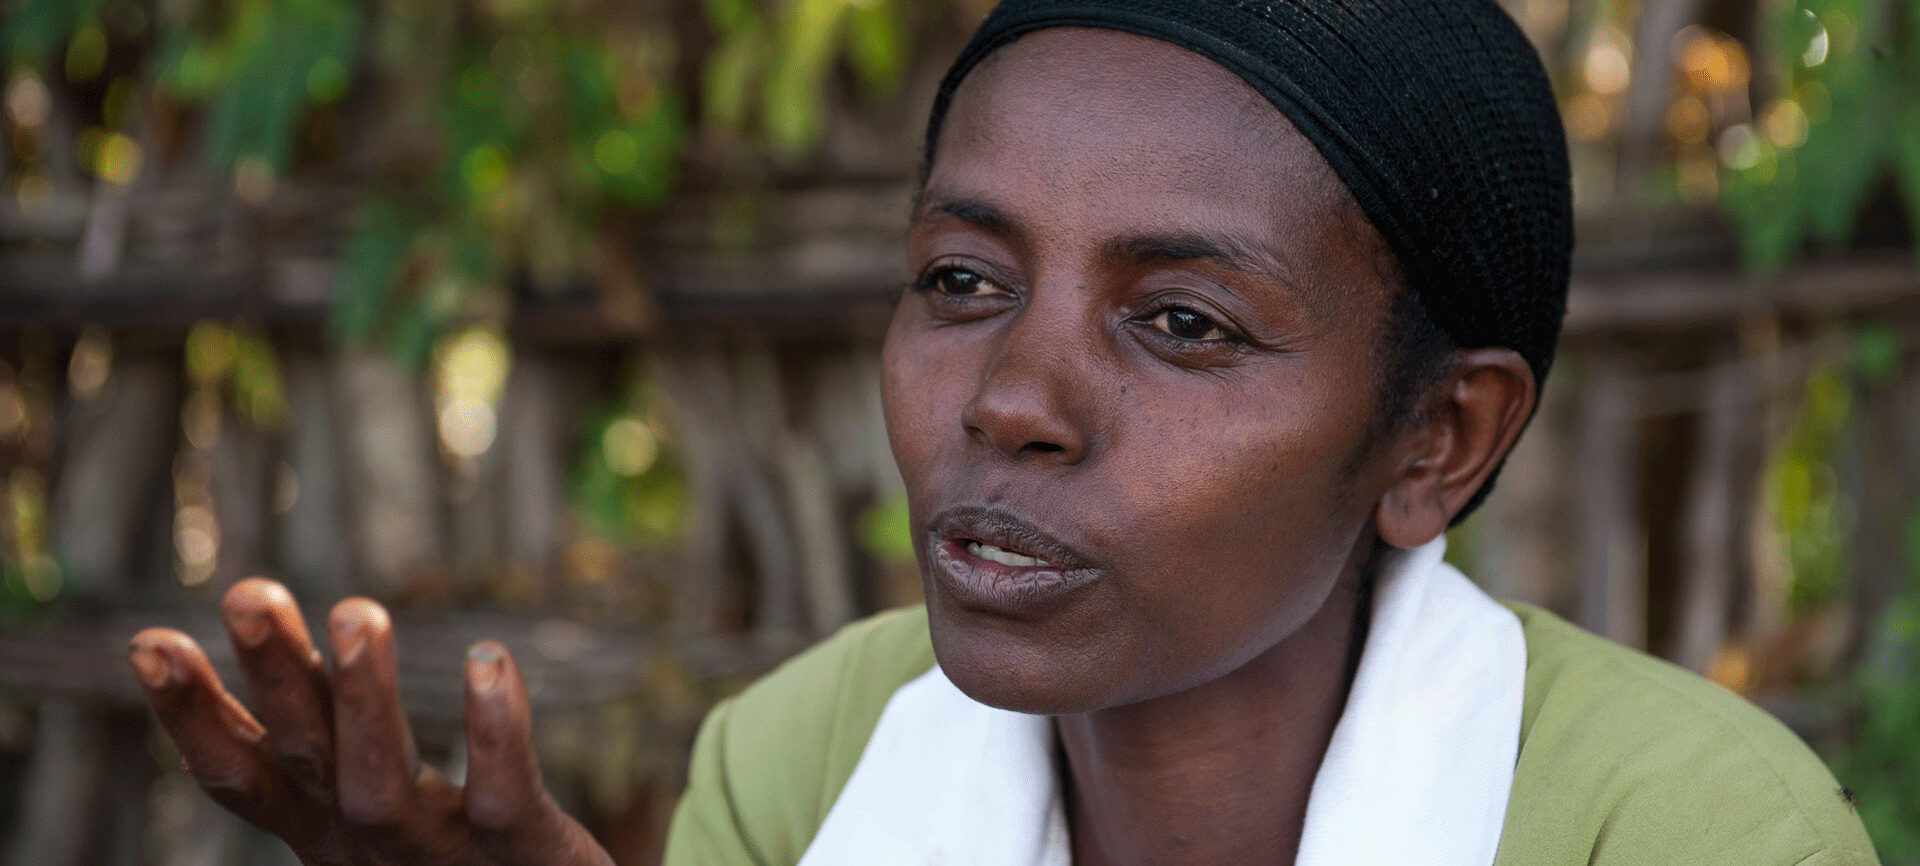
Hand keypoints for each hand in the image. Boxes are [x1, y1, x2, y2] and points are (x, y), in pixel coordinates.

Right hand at [126, 578, 613, 865]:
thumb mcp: (370, 820)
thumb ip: (332, 756)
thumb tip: (286, 663)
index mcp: (326, 827)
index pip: (244, 771)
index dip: (191, 715)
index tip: (144, 640)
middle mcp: (368, 841)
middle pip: (307, 754)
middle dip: (274, 677)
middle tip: (250, 590)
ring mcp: (438, 852)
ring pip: (384, 778)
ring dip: (365, 696)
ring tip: (356, 610)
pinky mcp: (522, 854)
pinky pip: (503, 792)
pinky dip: (494, 730)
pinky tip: (490, 658)